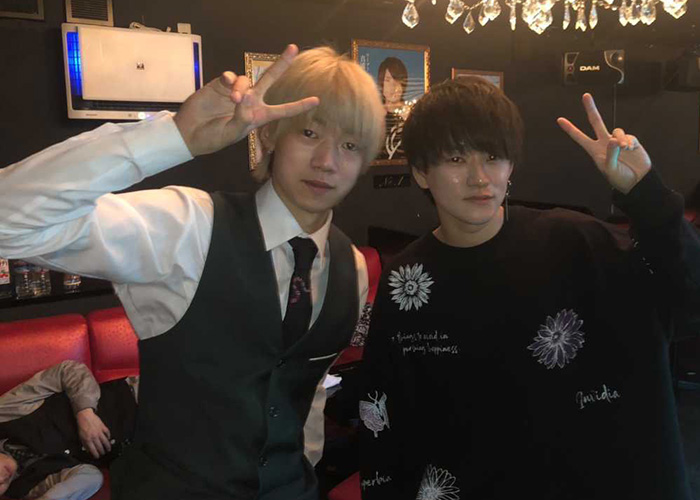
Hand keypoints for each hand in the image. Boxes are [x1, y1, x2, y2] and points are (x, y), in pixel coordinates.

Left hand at [76, 408, 110, 458]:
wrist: (85, 417)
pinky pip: (107, 433)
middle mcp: (94, 436)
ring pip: (105, 441)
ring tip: (109, 449)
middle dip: (102, 452)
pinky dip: (109, 437)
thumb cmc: (82, 427)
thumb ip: (85, 444)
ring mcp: (99, 432)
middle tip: (103, 454)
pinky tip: (109, 439)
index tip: (97, 457)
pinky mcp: (103, 427)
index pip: (93, 450)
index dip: (96, 455)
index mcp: (88, 439)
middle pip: (100, 447)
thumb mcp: (81, 437)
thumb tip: (89, 450)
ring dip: (108, 446)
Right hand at [173, 44, 319, 156]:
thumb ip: (242, 116)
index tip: (316, 100)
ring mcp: (236, 91)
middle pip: (270, 79)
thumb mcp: (232, 133)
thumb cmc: (214, 138)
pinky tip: (227, 87)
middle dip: (282, 64)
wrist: (190, 133)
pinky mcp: (220, 85)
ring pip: (247, 80)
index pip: (283, 110)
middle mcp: (250, 100)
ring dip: (242, 88)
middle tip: (293, 48)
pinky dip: (231, 81)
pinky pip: (230, 76)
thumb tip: (245, 95)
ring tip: (234, 100)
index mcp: (258, 116)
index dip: (299, 105)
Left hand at [557, 93, 650, 193]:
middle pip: (596, 122)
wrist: (638, 181)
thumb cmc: (620, 178)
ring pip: (616, 131)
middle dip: (591, 108)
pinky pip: (628, 136)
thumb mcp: (610, 169)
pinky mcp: (630, 141)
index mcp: (594, 151)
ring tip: (624, 150)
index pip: (579, 137)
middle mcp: (604, 143)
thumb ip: (610, 154)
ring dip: (621, 139)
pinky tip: (631, 150)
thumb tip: (614, 139)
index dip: (570, 129)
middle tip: (585, 95)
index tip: (559, 120)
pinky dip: (629, 142)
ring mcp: (617, 141)